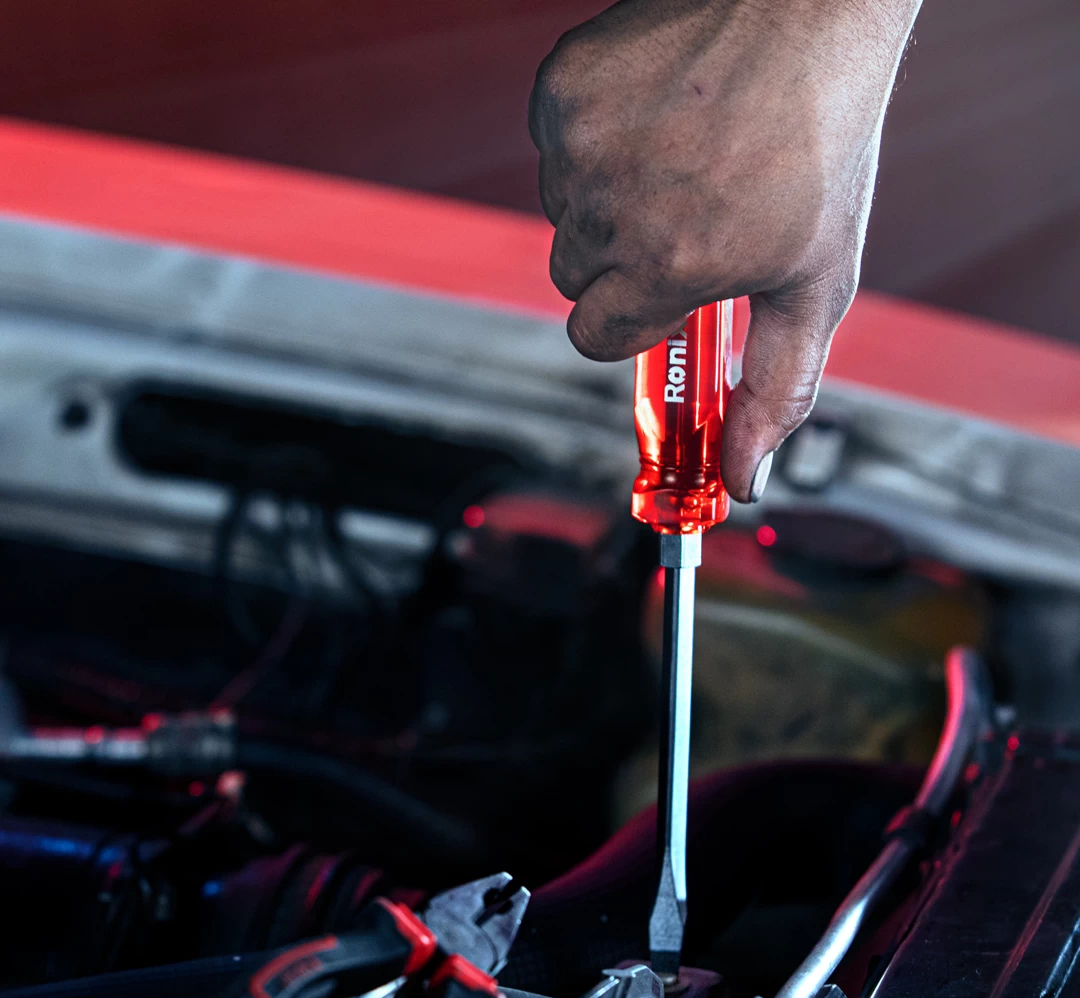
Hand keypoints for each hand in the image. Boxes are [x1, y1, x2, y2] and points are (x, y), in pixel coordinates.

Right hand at [530, 0, 920, 500]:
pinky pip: (552, 146)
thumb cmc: (822, 140)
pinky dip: (592, 138)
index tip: (668, 284)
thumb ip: (774, 391)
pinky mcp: (560, 91)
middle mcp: (612, 213)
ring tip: (678, 153)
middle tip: (683, 212)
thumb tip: (742, 480)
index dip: (633, 315)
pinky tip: (653, 114)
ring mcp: (579, 147)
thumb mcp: (816, 282)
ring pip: (561, 211)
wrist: (808, 5)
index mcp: (670, 267)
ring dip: (608, 196)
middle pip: (572, 278)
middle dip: (620, 259)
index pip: (595, 337)